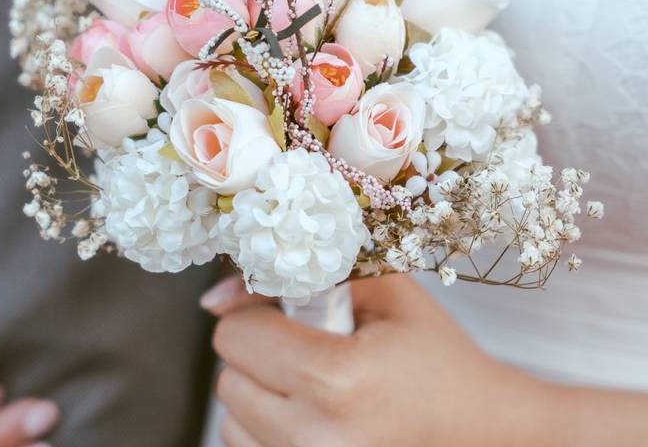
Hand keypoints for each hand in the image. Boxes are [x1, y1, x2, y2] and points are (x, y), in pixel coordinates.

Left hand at [203, 274, 581, 446]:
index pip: (235, 335)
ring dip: (262, 398)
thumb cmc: (439, 361)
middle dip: (261, 356)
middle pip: (228, 379)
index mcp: (336, 379)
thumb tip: (217, 295)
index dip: (260, 315)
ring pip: (231, 421)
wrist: (488, 433)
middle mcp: (315, 439)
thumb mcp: (385, 294)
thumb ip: (305, 274)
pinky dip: (270, 431)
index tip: (292, 315)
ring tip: (318, 391)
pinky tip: (316, 419)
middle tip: (312, 353)